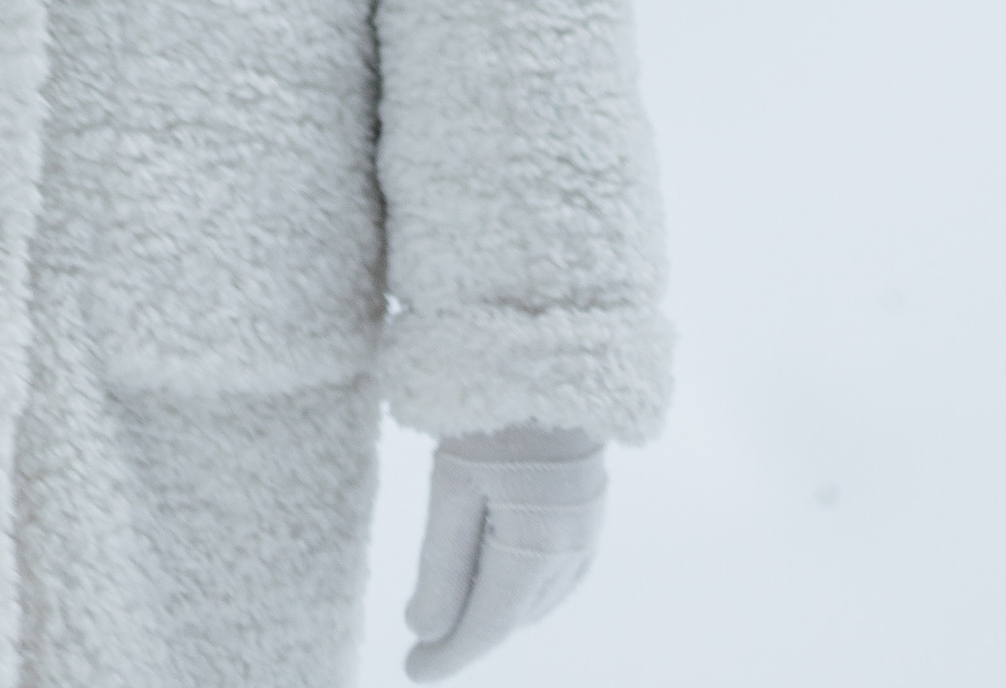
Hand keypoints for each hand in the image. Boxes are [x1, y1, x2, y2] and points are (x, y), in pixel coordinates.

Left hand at [404, 428, 606, 680]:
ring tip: (461, 610)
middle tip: (427, 640)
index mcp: (533, 551)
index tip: (412, 673)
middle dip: (471, 631)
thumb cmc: (491, 412)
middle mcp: (570, 551)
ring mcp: (588, 528)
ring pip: (540, 597)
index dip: (447, 656)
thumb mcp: (452, 486)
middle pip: (513, 615)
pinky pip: (563, 571)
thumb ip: (440, 566)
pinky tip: (511, 574)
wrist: (551, 350)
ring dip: (502, 610)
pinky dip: (530, 585)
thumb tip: (424, 631)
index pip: (484, 627)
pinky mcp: (594, 505)